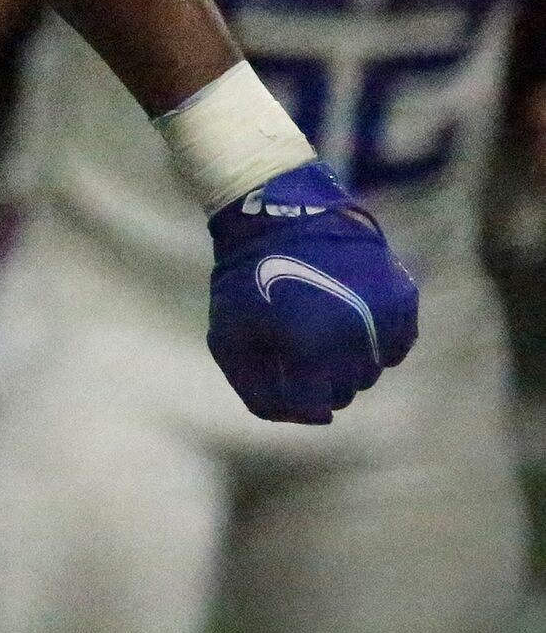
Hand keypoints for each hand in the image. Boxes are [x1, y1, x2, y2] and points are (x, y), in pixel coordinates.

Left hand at [207, 161, 417, 424]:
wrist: (282, 213)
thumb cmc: (247, 280)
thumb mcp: (229, 339)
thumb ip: (260, 393)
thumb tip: (313, 419)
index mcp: (309, 348)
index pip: (314, 408)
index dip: (292, 397)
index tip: (281, 373)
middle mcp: (354, 336)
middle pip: (344, 393)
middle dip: (317, 379)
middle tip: (295, 344)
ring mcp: (384, 316)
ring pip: (371, 372)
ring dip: (345, 362)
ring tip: (318, 325)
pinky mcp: (404, 297)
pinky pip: (396, 346)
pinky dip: (374, 343)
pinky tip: (347, 318)